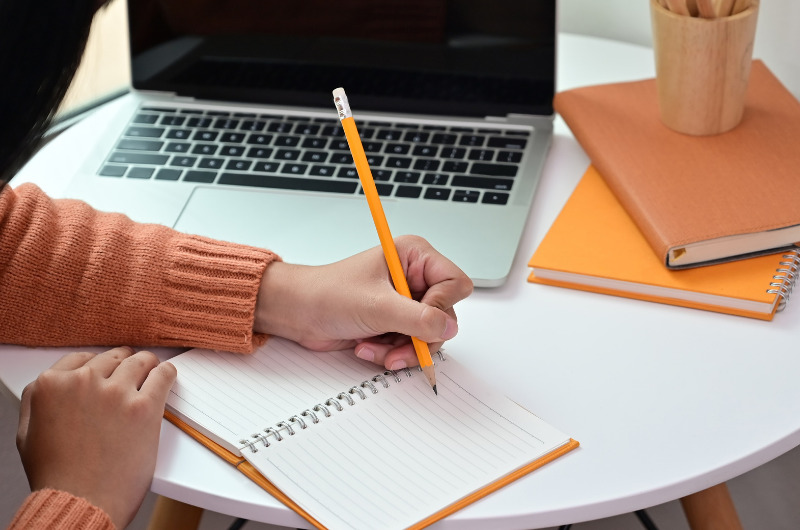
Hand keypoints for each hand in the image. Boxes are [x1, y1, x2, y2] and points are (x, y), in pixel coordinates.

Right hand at [16, 347, 176, 528]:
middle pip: (114, 358)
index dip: (98, 365)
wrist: (81, 502)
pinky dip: (167, 374)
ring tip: (152, 373)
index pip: (82, 358)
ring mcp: (116, 392)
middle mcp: (84, 382)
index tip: (108, 370)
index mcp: (52, 385)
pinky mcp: (144, 406)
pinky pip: (164, 375)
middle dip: (123, 365)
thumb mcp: (28, 433)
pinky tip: (166, 377)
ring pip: (141, 361)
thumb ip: (39, 401)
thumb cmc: (57, 476)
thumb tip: (56, 385)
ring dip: (147, 366)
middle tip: (132, 373)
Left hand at [255, 235, 472, 369]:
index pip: (454, 283)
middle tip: (398, 348)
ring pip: (429, 336)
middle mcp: (413, 278)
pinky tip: (368, 347)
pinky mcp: (395, 323)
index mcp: (413, 257)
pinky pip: (412, 346)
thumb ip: (418, 318)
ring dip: (403, 350)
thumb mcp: (376, 306)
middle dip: (420, 337)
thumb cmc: (327, 294)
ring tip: (376, 348)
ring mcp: (405, 302)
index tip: (419, 321)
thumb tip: (448, 327)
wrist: (298, 313)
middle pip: (445, 315)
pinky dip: (392, 353)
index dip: (441, 306)